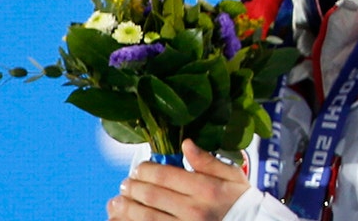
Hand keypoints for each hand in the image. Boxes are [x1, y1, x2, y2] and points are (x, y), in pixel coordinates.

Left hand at [108, 142, 251, 220]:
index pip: (165, 175)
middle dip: (133, 187)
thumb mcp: (232, 175)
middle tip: (125, 183)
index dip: (145, 170)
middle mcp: (193, 208)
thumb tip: (185, 144)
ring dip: (126, 209)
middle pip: (151, 196)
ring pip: (145, 217)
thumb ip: (208, 160)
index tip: (139, 168)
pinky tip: (122, 219)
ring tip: (116, 202)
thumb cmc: (241, 200)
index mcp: (205, 188)